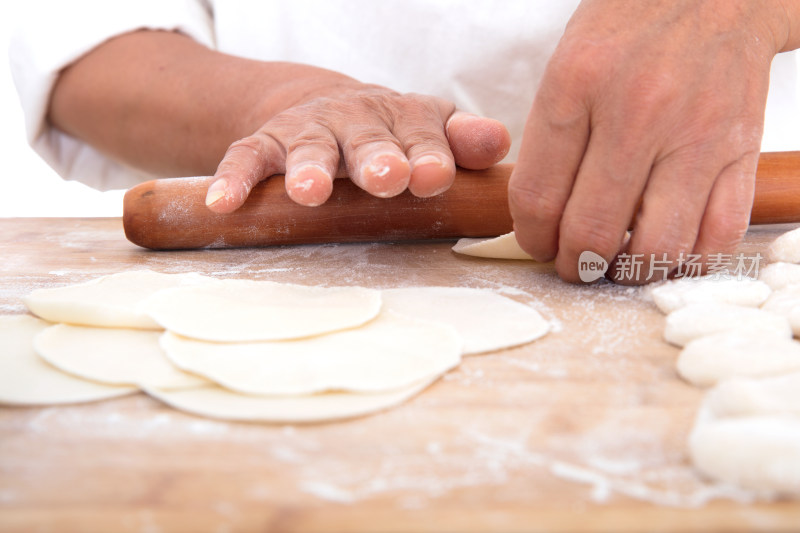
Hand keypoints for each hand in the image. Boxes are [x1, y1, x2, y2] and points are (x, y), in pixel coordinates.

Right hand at [205, 85, 509, 211]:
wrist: (323, 105)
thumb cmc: (388, 132)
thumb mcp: (428, 130)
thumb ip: (461, 140)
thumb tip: (500, 143)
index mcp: (406, 118)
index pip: (425, 133)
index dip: (430, 155)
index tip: (434, 178)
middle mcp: (358, 119)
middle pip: (368, 138)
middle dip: (376, 159)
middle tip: (385, 179)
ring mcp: (310, 129)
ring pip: (309, 145)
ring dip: (310, 167)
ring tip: (309, 192)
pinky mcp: (266, 141)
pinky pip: (248, 156)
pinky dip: (236, 179)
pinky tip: (224, 203)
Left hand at [508, 0, 796, 283]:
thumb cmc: (631, 29)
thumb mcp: (566, 65)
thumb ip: (550, 140)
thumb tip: (542, 218)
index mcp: (576, 84)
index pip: (537, 196)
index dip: (531, 238)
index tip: (538, 244)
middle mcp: (636, 111)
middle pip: (591, 230)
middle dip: (574, 265)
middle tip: (574, 265)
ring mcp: (695, 133)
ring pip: (656, 246)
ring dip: (628, 273)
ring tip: (617, 264)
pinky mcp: (740, 149)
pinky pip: (717, 235)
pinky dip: (687, 260)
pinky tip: (668, 251)